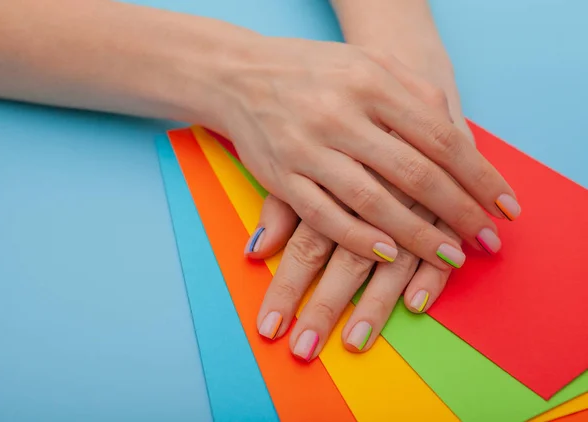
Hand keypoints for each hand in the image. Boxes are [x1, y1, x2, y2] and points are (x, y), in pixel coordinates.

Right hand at [218, 36, 518, 270]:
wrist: (239, 73)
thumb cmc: (314, 71)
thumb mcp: (368, 64)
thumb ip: (414, 96)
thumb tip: (460, 144)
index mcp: (371, 82)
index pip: (439, 136)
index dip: (478, 176)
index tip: (504, 208)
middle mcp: (340, 115)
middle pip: (413, 174)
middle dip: (457, 212)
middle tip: (484, 241)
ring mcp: (307, 148)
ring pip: (371, 201)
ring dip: (415, 236)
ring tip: (448, 257)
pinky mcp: (280, 176)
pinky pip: (325, 216)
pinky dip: (359, 239)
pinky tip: (388, 254)